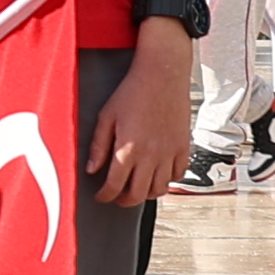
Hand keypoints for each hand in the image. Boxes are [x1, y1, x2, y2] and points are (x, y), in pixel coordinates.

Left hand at [96, 33, 193, 204]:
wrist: (162, 74)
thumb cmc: (132, 91)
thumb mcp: (106, 116)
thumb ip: (98, 146)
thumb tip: (91, 170)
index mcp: (128, 148)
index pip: (114, 186)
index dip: (105, 196)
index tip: (100, 196)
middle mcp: (151, 155)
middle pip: (138, 195)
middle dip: (124, 200)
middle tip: (116, 196)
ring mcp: (170, 153)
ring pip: (160, 189)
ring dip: (146, 193)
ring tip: (136, 186)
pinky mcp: (184, 147)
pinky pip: (178, 174)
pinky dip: (167, 180)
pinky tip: (157, 174)